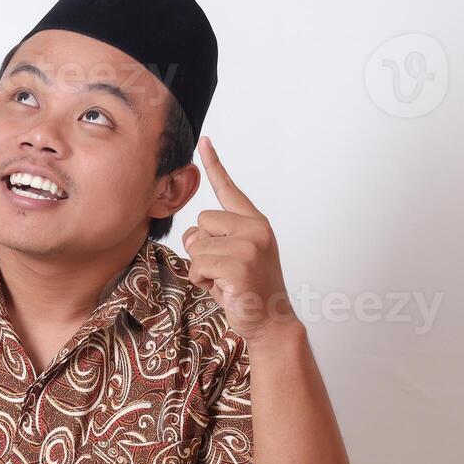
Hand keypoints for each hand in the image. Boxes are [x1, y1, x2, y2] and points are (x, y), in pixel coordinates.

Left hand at [183, 136, 299, 343]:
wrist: (271, 322)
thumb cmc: (248, 290)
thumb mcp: (233, 257)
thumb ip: (214, 238)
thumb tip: (193, 235)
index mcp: (256, 223)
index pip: (229, 189)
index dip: (214, 165)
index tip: (204, 142)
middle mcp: (255, 229)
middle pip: (201, 222)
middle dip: (202, 248)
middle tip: (225, 270)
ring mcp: (249, 246)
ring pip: (197, 246)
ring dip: (202, 269)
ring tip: (226, 281)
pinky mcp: (239, 265)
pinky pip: (198, 266)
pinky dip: (203, 282)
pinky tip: (225, 290)